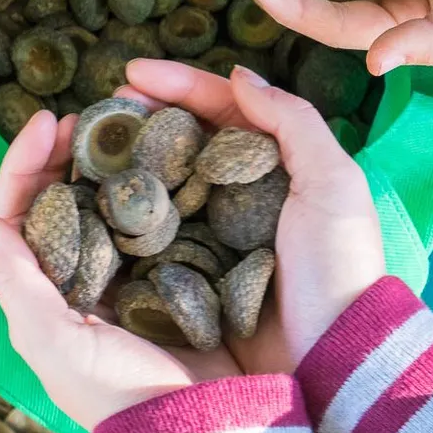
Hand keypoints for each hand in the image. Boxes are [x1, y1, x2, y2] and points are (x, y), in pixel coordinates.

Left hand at [0, 108, 240, 428]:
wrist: (194, 428)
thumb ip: (18, 283)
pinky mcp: (171, 271)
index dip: (25, 163)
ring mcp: (126, 272)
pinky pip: (154, 216)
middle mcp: (78, 277)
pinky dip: (154, 184)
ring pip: (106, 199)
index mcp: (42, 291)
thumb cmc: (113, 391)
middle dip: (67, 151)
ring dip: (110, 160)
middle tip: (88, 114)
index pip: (18, 213)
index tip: (48, 120)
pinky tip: (168, 157)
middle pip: (59, 196)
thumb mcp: (53, 341)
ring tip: (126, 124)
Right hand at [118, 59, 386, 369]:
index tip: (131, 73)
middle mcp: (241, 194)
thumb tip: (238, 73)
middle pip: (185, 139)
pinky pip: (153, 233)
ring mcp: (214, 234)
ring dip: (128, 159)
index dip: (178, 85)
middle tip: (105, 105)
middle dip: (144, 115)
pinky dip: (127, 211)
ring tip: (93, 144)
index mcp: (276, 166)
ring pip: (163, 181)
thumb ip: (292, 121)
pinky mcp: (193, 274)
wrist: (332, 359)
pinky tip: (99, 197)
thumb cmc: (338, 267)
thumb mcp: (333, 183)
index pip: (223, 109)